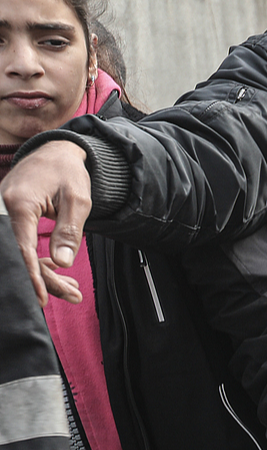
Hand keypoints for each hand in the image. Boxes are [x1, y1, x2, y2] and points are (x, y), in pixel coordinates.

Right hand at [2, 140, 90, 305]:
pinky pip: (20, 242)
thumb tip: (63, 262)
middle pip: (22, 254)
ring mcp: (3, 213)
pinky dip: (38, 258)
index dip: (32, 276)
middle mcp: (4, 209)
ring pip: (22, 251)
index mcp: (19, 204)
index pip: (22, 249)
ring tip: (72, 288)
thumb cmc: (67, 172)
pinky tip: (56, 269)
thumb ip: (69, 231)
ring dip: (46, 271)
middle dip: (46, 279)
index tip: (42, 298)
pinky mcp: (9, 217)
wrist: (55, 151)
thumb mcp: (77, 200)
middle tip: (74, 296)